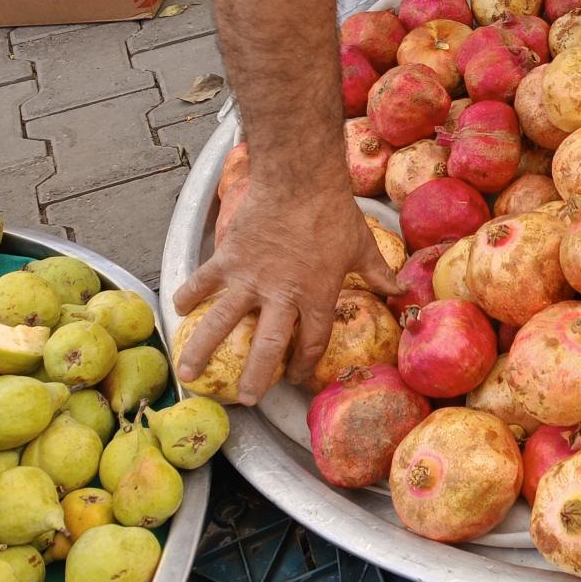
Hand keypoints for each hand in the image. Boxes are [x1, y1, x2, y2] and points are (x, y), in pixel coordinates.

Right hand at [172, 186, 400, 405]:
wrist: (299, 181)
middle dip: (256, 377)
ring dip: (202, 350)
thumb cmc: (333, 213)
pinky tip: (178, 309)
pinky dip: (188, 295)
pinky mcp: (227, 258)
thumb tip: (402, 290)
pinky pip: (202, 282)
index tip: (296, 378)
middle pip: (267, 347)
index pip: (312, 342)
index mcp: (316, 296)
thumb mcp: (362, 246)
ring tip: (188, 373)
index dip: (305, 364)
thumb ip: (379, 273)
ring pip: (221, 323)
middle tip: (247, 400)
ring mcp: (250, 278)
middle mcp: (281, 295)